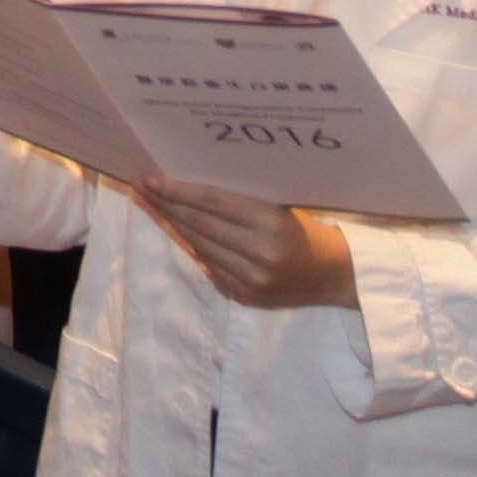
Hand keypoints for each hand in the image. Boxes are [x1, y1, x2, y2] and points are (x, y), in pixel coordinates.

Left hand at [132, 179, 354, 308]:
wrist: (334, 274)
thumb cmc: (306, 229)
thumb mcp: (281, 206)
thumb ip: (242, 200)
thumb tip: (190, 186)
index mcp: (272, 225)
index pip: (215, 204)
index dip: (180, 191)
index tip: (152, 178)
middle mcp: (260, 256)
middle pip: (201, 226)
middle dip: (168, 205)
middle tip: (142, 186)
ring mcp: (251, 281)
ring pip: (201, 247)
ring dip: (174, 224)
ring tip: (153, 204)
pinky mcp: (246, 297)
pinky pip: (210, 267)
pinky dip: (193, 246)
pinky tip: (177, 229)